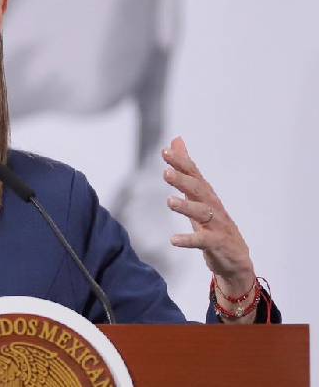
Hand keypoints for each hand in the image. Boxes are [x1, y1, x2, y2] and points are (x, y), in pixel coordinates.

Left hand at [161, 136, 256, 315]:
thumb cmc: (213, 224)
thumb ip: (186, 170)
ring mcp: (217, 225)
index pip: (194, 175)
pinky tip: (174, 240)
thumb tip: (176, 140)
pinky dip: (189, 240)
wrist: (235, 260)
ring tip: (169, 202)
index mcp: (206, 195)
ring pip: (202, 213)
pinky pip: (203, 241)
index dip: (182, 163)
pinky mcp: (218, 244)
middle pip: (199, 191)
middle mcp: (213, 207)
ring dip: (186, 207)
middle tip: (166, 172)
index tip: (165, 152)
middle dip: (183, 180)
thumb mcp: (197, 196)